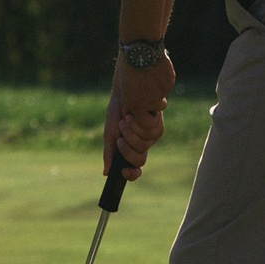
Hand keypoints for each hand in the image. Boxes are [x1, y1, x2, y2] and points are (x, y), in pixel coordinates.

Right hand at [104, 47, 174, 179]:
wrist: (125, 88)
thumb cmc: (117, 109)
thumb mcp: (110, 131)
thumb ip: (109, 151)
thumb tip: (105, 173)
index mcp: (131, 148)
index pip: (135, 168)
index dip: (132, 174)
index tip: (124, 171)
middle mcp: (143, 143)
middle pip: (141, 159)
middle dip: (129, 149)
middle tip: (120, 137)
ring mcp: (152, 134)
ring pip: (147, 146)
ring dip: (133, 134)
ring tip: (124, 119)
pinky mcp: (159, 122)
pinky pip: (154, 132)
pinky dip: (140, 125)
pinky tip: (132, 114)